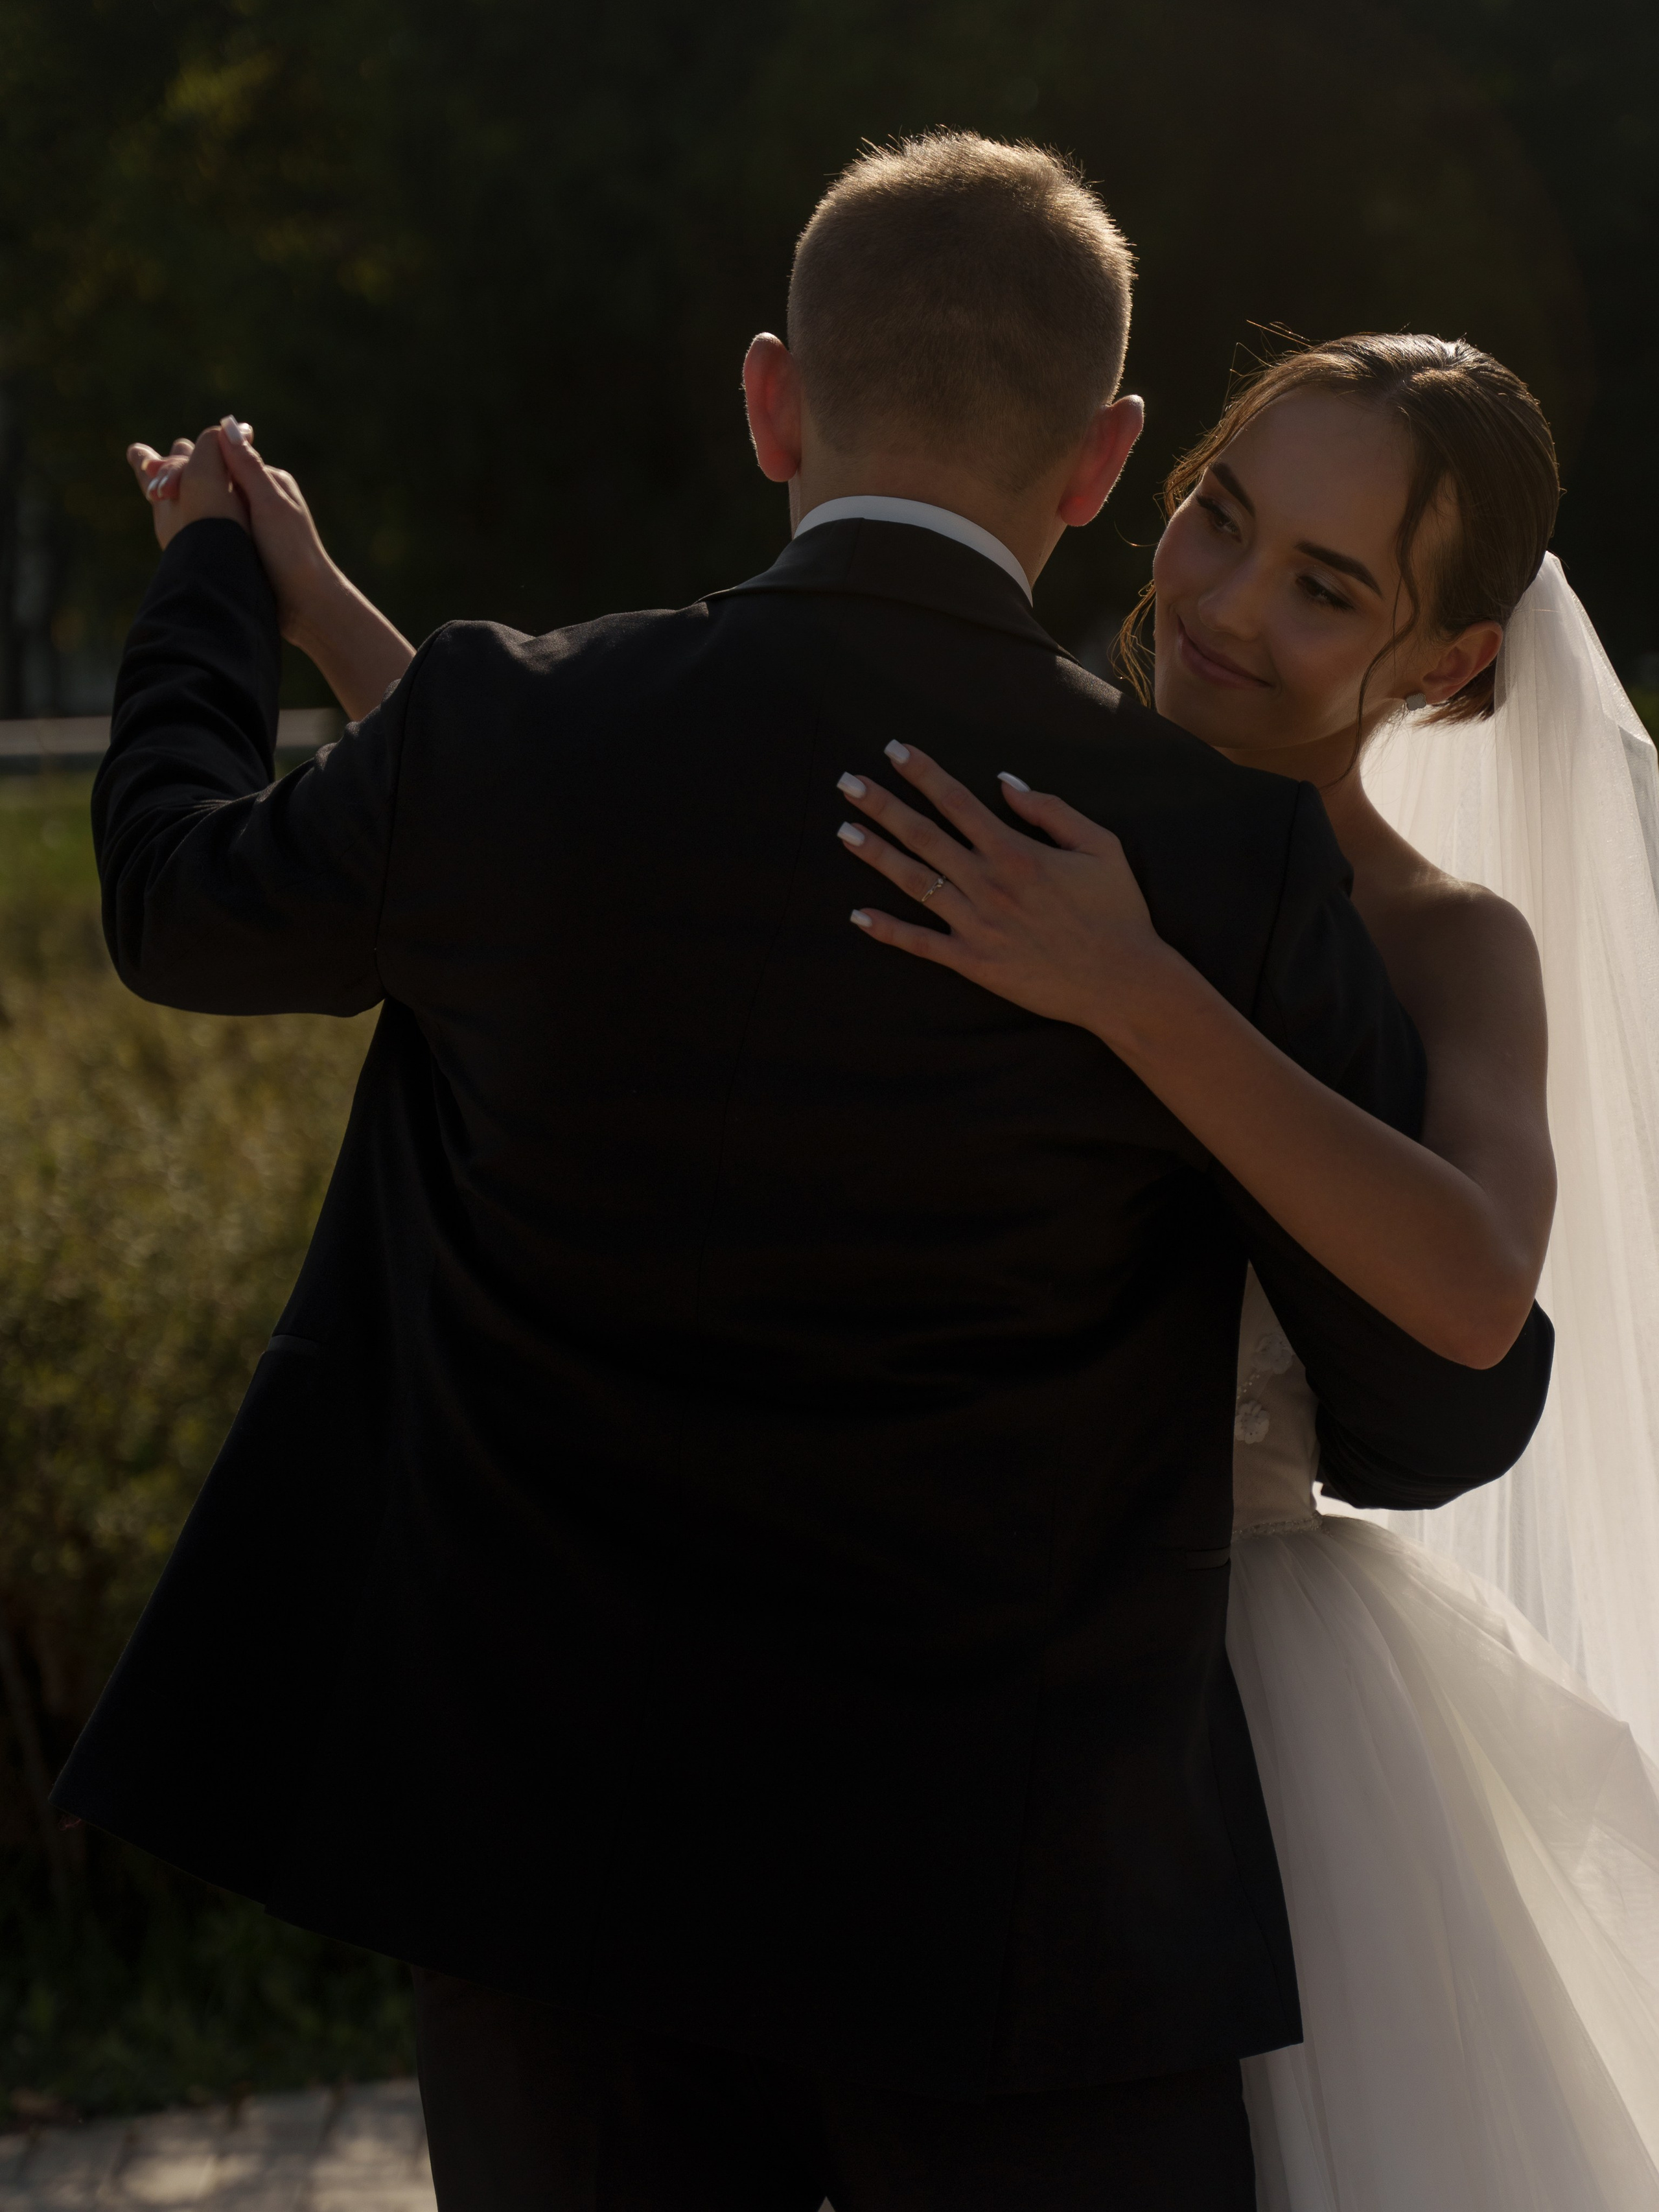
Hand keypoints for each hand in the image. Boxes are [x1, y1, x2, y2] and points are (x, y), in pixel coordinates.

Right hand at [126, 414, 414, 716]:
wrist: (309, 608)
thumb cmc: (293, 556)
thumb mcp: (269, 506)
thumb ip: (247, 468)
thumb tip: (225, 423)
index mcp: (268, 481)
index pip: (216, 459)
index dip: (187, 467)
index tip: (160, 483)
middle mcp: (259, 497)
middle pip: (209, 477)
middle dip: (179, 480)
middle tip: (152, 492)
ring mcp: (251, 522)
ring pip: (208, 501)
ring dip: (182, 501)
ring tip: (155, 502)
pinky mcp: (245, 547)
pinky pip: (212, 526)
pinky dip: (192, 523)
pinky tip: (174, 530)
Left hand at [835, 740, 1182, 1045]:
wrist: (1122, 981)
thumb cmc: (1117, 912)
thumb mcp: (1100, 846)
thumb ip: (1051, 811)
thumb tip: (1006, 782)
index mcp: (1016, 852)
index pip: (957, 802)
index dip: (923, 773)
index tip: (894, 751)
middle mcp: (988, 884)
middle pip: (923, 835)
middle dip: (882, 805)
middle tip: (847, 782)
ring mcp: (977, 925)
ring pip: (915, 882)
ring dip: (876, 855)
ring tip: (844, 831)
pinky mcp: (974, 963)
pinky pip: (922, 944)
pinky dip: (888, 930)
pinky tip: (857, 916)